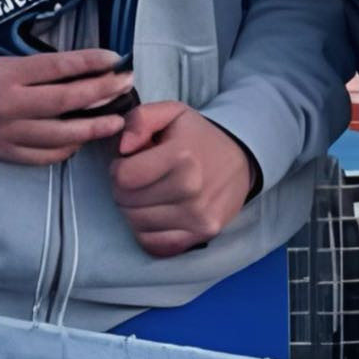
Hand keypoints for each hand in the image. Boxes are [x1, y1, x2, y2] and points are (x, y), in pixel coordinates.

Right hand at [0, 45, 131, 165]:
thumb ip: (18, 60)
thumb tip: (60, 60)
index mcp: (3, 74)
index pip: (58, 67)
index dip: (91, 62)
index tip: (115, 57)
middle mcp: (9, 106)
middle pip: (68, 102)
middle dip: (103, 93)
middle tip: (127, 83)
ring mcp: (6, 134)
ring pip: (61, 136)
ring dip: (93, 127)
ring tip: (117, 119)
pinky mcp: (0, 153)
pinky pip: (42, 157)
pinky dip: (65, 150)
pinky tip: (80, 141)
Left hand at [111, 102, 256, 256]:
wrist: (240, 160)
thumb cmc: (198, 137)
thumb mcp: (171, 113)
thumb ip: (140, 119)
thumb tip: (123, 148)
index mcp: (182, 156)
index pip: (123, 177)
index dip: (118, 169)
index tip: (130, 163)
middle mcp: (191, 189)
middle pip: (127, 202)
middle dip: (124, 189)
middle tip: (140, 179)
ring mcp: (199, 216)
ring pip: (136, 224)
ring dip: (134, 210)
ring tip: (149, 194)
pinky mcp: (202, 235)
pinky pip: (155, 245)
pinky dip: (147, 232)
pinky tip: (156, 215)